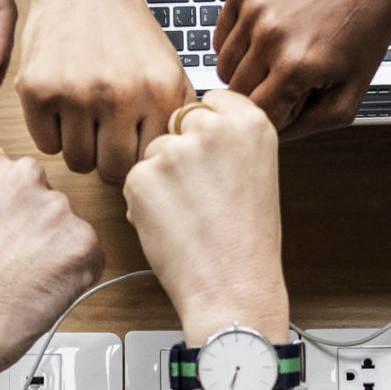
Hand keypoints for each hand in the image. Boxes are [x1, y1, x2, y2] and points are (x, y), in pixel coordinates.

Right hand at [0, 142, 103, 378]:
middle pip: (44, 197)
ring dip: (54, 250)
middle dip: (35, 226)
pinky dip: (73, 275)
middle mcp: (24, 175)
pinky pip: (88, 255)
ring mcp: (57, 208)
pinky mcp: (83, 241)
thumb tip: (11, 204)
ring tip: (21, 279)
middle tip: (11, 259)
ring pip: (66, 227)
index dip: (8, 211)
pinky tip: (40, 289)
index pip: (15, 176)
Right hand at [17, 0, 192, 183]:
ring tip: (83, 119)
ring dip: (79, 147)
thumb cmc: (128, 32)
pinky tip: (61, 107)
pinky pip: (45, 144)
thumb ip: (176, 116)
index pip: (149, 162)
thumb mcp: (168, 68)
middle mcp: (119, 95)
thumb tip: (177, 164)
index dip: (138, 160)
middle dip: (107, 160)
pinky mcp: (38, 90)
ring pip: (77, 162)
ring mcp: (75, 93)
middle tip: (104, 139)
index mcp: (159, 92)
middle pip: (111, 170)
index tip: (130, 148)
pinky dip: (52, 133)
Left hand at [122, 91, 287, 344]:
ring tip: (189, 217)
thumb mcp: (256, 173)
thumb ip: (228, 142)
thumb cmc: (247, 242)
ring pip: (153, 154)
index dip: (205, 133)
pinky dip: (144, 204)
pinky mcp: (142, 177)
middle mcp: (212, 127)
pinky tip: (171, 227)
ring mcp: (174, 151)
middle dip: (180, 154)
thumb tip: (193, 128)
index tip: (211, 158)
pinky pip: (134, 181)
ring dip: (160, 180)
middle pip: (177, 124)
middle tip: (200, 196)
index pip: (209, 103)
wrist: (233, 286)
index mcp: (250, 121)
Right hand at [213, 0, 390, 136]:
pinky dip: (239, 42)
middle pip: (235, 93)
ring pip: (223, 66)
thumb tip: (269, 138)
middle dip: (260, 93)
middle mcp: (269, 35)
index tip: (292, 102)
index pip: (256, 116)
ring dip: (247, 69)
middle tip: (289, 77)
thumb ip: (306, 128)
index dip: (275, 114)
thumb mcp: (349, 97)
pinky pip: (221, 36)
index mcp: (295, 66)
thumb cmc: (364, 30)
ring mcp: (253, 8)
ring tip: (279, 54)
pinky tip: (268, 34)